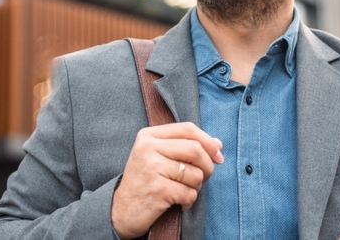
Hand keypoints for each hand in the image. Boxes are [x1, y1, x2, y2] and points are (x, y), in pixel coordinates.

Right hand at [111, 122, 224, 238]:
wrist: (121, 211)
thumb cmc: (145, 182)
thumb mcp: (158, 156)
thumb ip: (185, 146)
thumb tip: (217, 144)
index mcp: (148, 136)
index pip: (188, 129)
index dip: (208, 142)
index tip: (218, 156)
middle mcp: (147, 148)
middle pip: (195, 149)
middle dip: (207, 166)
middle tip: (203, 178)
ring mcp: (151, 168)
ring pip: (195, 174)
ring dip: (196, 187)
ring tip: (183, 191)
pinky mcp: (157, 189)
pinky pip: (189, 193)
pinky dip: (188, 201)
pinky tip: (178, 202)